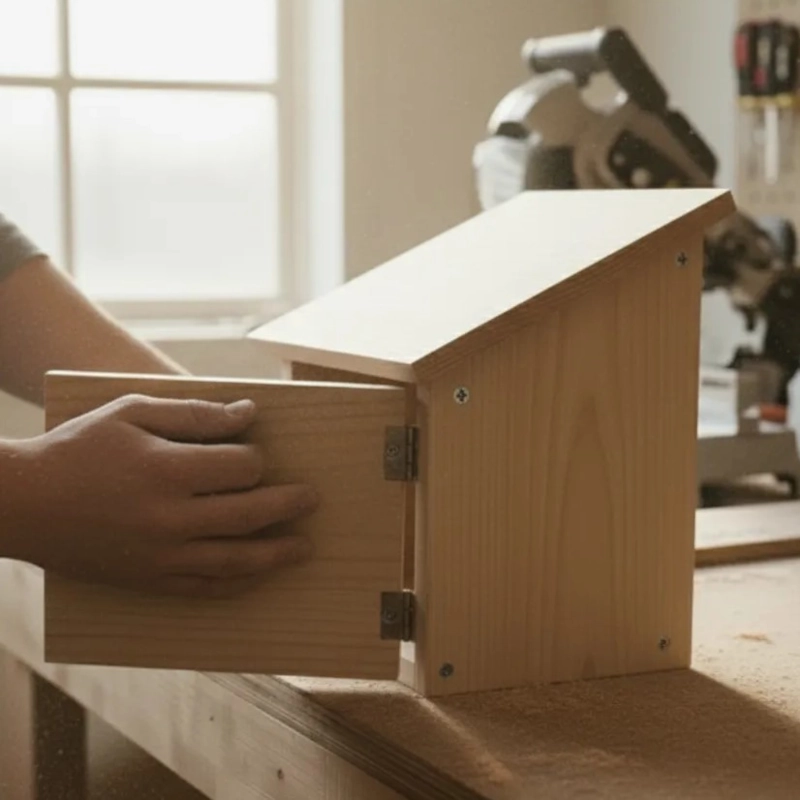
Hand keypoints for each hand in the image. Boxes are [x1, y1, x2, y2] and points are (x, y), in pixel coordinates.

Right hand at [1, 394, 318, 596]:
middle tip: (313, 499)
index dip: (258, 459)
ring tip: (305, 548)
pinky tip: (258, 577)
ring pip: (236, 560)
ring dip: (277, 555)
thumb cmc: (79, 447)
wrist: (23, 504)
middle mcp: (170, 518)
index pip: (241, 468)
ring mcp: (160, 556)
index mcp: (167, 470)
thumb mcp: (132, 412)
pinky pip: (204, 590)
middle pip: (250, 514)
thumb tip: (250, 413)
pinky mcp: (148, 581)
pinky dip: (237, 584)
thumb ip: (195, 413)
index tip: (259, 456)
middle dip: (288, 504)